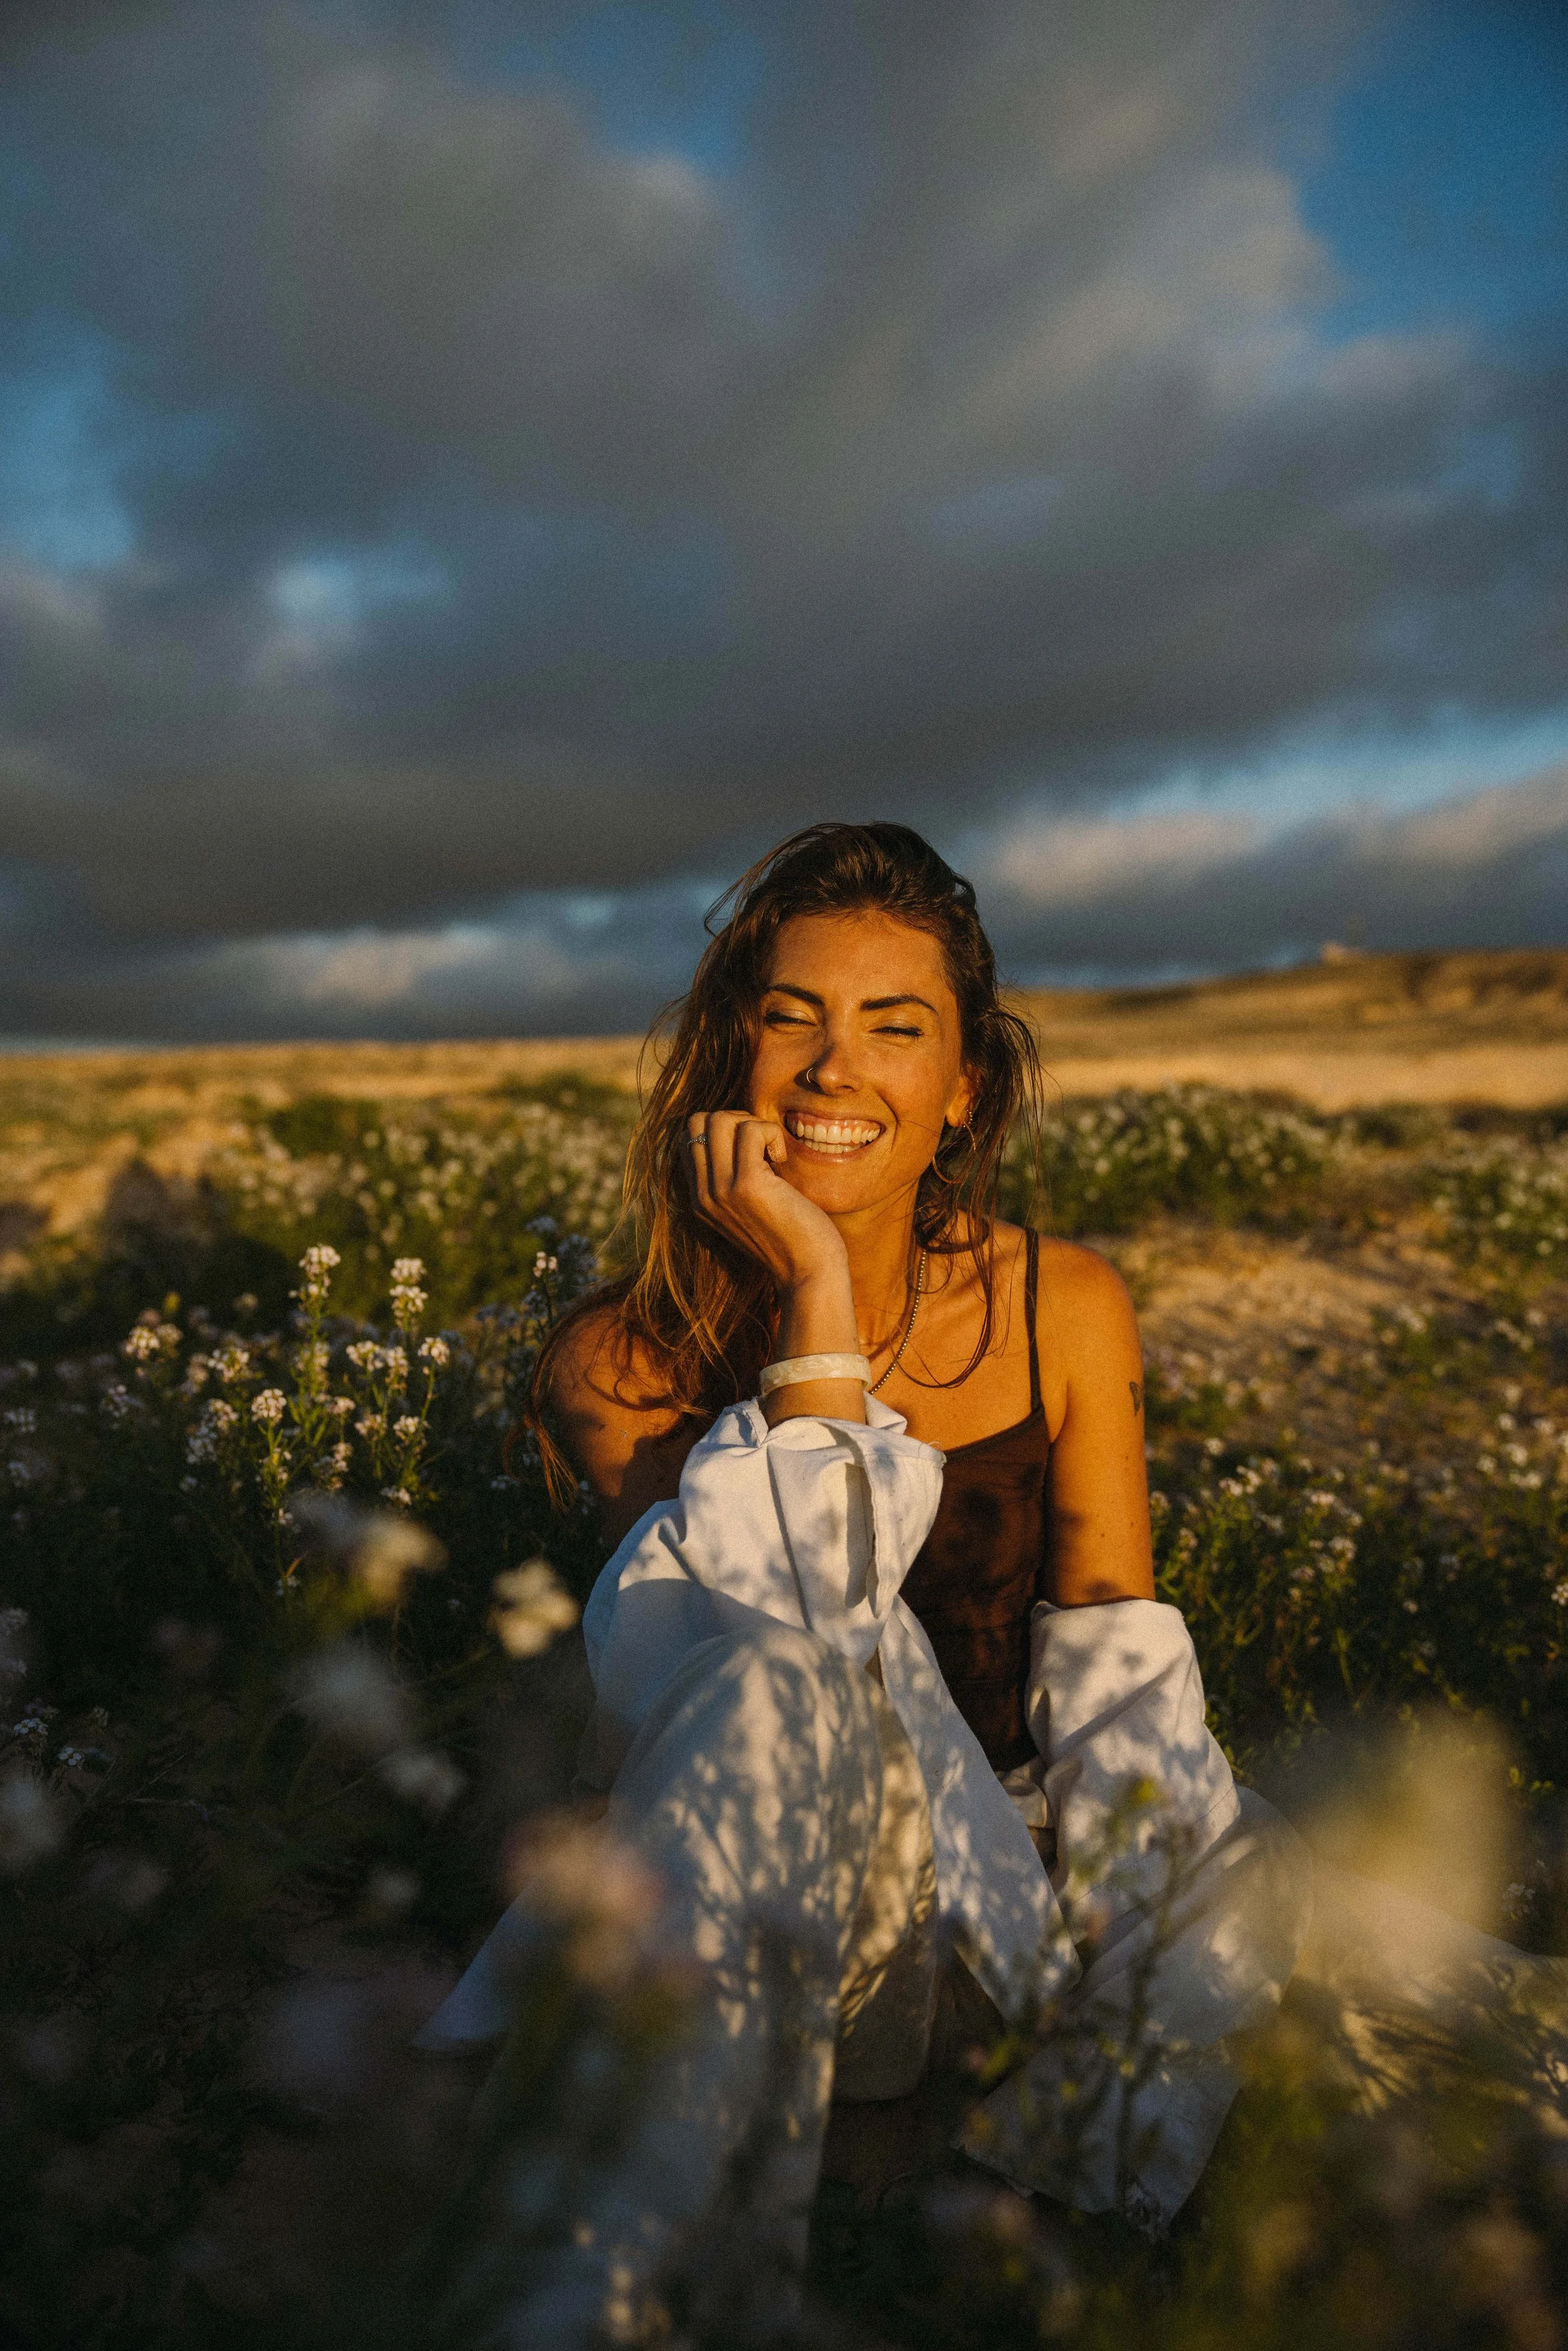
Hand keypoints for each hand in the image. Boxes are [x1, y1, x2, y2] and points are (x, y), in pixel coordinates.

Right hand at [685, 1111, 847, 1292]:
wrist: (808, 1272)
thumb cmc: (790, 1237)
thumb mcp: (749, 1208)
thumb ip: (733, 1180)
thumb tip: (740, 1133)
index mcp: (699, 1199)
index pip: (688, 1138)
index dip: (722, 1129)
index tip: (751, 1148)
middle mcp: (702, 1194)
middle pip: (697, 1122)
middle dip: (734, 1119)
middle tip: (762, 1144)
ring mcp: (720, 1189)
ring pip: (719, 1119)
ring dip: (753, 1124)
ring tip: (772, 1151)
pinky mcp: (746, 1184)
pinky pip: (751, 1130)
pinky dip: (771, 1133)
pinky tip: (782, 1159)